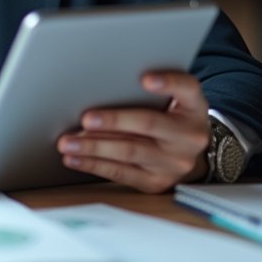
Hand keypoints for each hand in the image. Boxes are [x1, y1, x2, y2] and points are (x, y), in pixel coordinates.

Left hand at [55, 71, 209, 193]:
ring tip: (68, 142)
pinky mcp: (157, 182)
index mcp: (194, 107)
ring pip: (129, 152)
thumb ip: (150, 90)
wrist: (186, 152)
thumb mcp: (173, 99)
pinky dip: (93, 165)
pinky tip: (75, 159)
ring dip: (93, 146)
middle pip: (148, 124)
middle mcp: (190, 136)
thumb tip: (101, 88)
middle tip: (85, 119)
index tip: (145, 79)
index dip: (167, 82)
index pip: (187, 88)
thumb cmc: (170, 116)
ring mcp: (175, 163)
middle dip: (113, 121)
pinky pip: (121, 173)